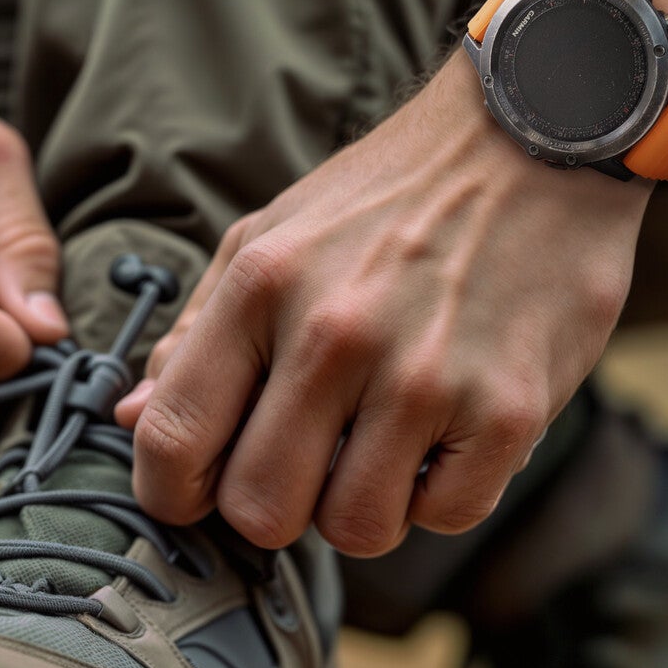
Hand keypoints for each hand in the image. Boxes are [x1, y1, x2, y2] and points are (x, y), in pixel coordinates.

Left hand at [115, 62, 645, 555]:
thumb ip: (200, 329)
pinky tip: (450, 431)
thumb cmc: (394, 194)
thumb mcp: (274, 234)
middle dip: (279, 504)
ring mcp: (423, 375)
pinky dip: (443, 492)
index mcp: (263, 284)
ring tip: (386, 441)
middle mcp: (335, 333)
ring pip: (354, 529)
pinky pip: (446, 516)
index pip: (175, 439)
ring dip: (365, 504)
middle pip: (260, 510)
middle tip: (312, 459)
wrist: (537, 138)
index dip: (173, 492)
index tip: (199, 491)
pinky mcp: (506, 409)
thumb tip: (131, 417)